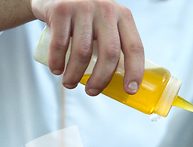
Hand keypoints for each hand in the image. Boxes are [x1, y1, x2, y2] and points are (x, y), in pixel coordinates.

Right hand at [30, 0, 144, 95]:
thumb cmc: (85, 18)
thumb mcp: (105, 24)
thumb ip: (113, 44)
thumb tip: (119, 83)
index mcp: (123, 16)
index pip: (135, 47)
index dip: (135, 71)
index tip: (130, 91)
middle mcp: (106, 10)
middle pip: (110, 53)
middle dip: (101, 79)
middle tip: (91, 92)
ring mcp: (84, 7)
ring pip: (83, 52)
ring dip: (75, 74)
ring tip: (69, 83)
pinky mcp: (62, 9)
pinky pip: (60, 44)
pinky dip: (57, 62)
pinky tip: (56, 70)